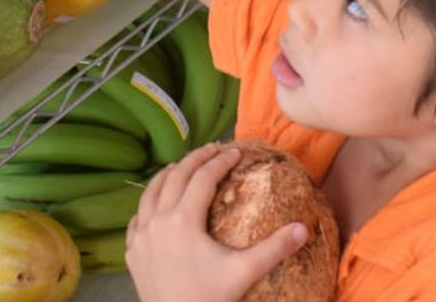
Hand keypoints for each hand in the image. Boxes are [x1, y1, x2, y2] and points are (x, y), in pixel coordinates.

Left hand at [125, 143, 308, 301]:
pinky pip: (137, 217)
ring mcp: (141, 235)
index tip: (236, 152)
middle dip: (196, 159)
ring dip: (168, 174)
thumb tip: (303, 229)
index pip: (203, 178)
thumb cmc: (208, 298)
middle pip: (175, 176)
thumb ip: (274, 249)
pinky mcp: (132, 251)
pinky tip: (156, 204)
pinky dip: (149, 202)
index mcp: (183, 220)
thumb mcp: (244, 272)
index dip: (221, 162)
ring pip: (150, 192)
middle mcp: (157, 220)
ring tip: (181, 165)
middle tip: (213, 149)